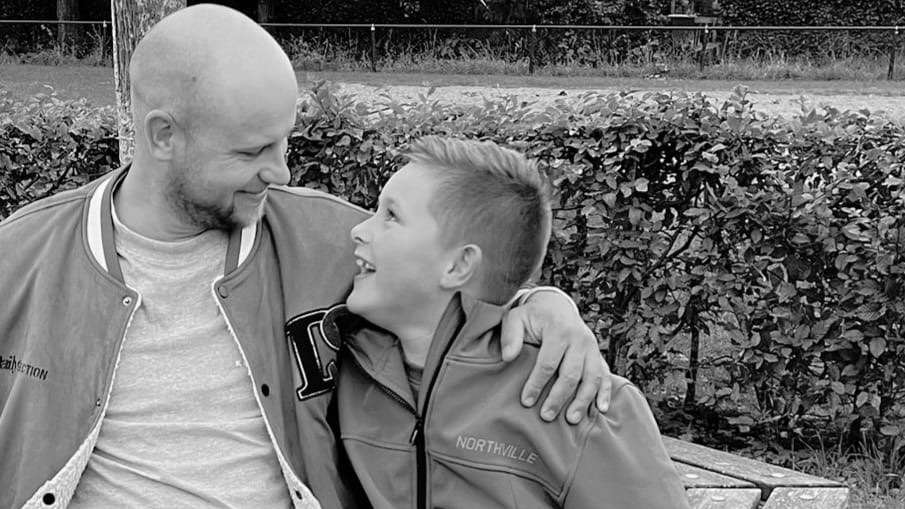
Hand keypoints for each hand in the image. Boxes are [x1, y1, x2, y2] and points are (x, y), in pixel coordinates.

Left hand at [500, 288, 611, 423]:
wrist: (556, 305)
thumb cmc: (532, 316)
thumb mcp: (516, 318)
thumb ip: (510, 336)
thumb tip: (508, 357)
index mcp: (558, 330)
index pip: (548, 363)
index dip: (536, 384)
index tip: (526, 402)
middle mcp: (579, 339)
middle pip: (571, 374)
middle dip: (558, 397)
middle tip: (546, 416)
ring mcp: (591, 348)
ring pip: (591, 378)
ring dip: (582, 400)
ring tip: (571, 419)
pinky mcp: (597, 355)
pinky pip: (605, 375)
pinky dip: (605, 393)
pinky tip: (600, 409)